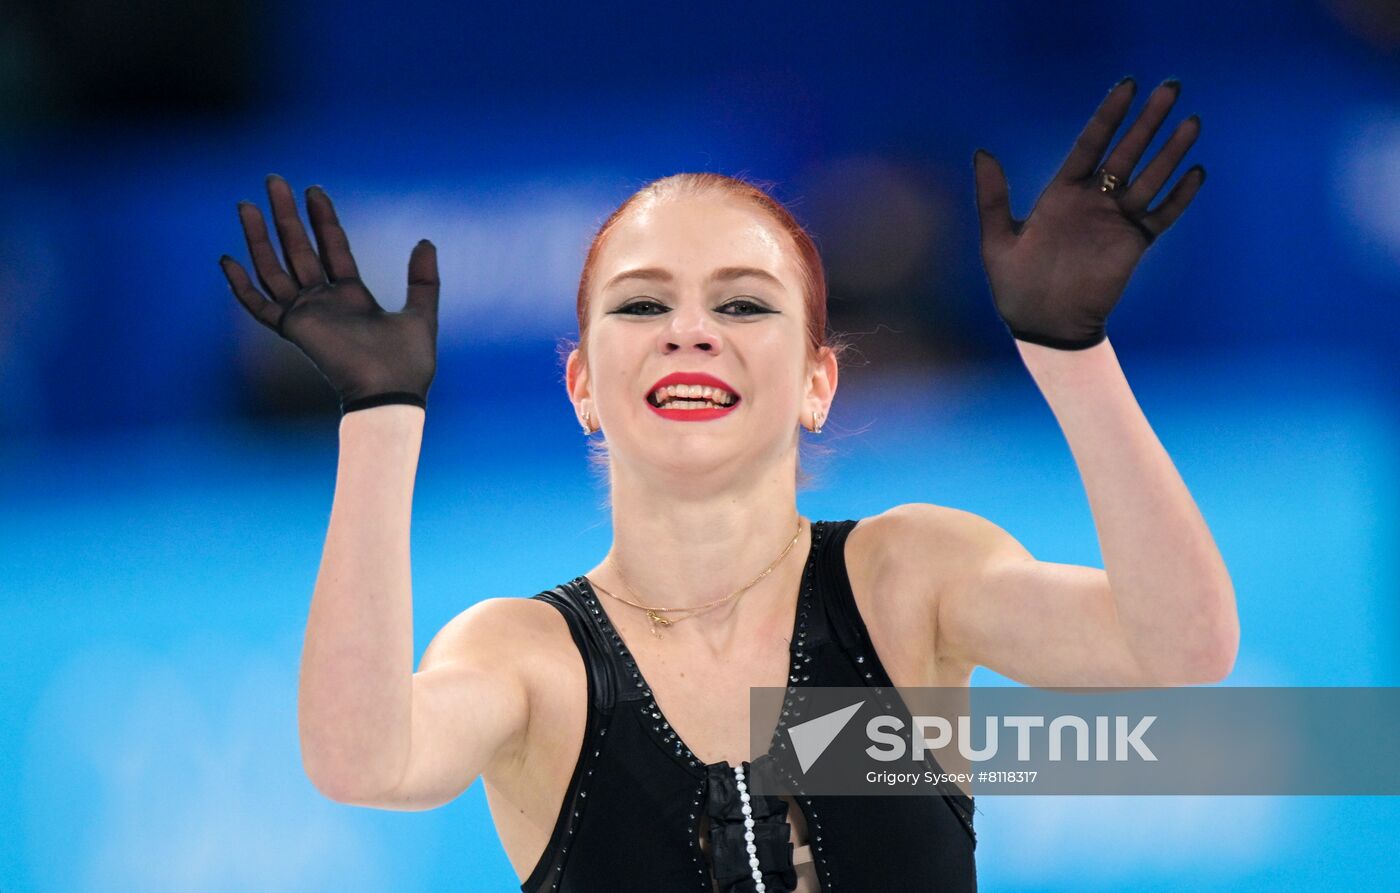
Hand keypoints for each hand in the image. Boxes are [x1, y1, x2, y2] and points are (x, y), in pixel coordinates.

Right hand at [220, 174, 439, 413]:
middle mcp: (325, 301)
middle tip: (274, 180)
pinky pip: (259, 307)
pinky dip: (241, 286)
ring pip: (274, 269)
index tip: (313, 190)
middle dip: (286, 215)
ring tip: (246, 205)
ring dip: (259, 238)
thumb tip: (425, 241)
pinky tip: (226, 259)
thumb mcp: (422, 313)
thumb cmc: (409, 363)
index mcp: (352, 295)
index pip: (332, 247)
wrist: (392, 392)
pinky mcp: (294, 330)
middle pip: (299, 249)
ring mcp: (307, 314)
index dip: (323, 218)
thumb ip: (423, 279)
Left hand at [973, 77, 1204, 349]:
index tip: (1127, 85)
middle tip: (1172, 87)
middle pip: (1127, 152)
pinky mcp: (1133, 245)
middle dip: (1149, 121)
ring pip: (1150, 178)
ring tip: (1191, 122)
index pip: (1091, 143)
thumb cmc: (1014, 287)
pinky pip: (1161, 215)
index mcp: (1061, 194)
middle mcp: (1092, 202)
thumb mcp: (997, 240)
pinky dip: (1179, 197)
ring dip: (1171, 151)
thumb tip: (982, 151)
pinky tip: (1196, 173)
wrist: (1042, 326)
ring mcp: (1115, 222)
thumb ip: (993, 196)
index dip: (1109, 115)